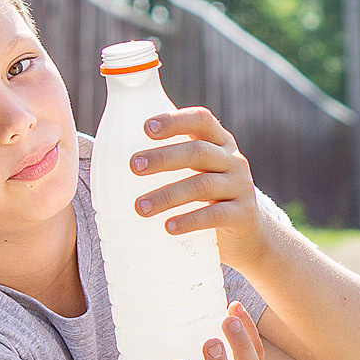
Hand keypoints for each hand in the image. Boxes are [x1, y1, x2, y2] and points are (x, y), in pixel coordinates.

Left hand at [131, 107, 275, 267]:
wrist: (249, 239)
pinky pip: (215, 215)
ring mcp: (241, 187)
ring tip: (139, 208)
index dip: (174, 121)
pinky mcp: (243, 215)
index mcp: (220, 143)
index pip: (201, 120)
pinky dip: (189, 220)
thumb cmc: (210, 201)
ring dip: (167, 195)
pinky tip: (168, 227)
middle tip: (132, 166)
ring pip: (202, 185)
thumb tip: (110, 161)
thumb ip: (172, 163)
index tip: (145, 128)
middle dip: (162, 158)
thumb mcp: (197, 175)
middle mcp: (233, 160)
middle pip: (197, 151)